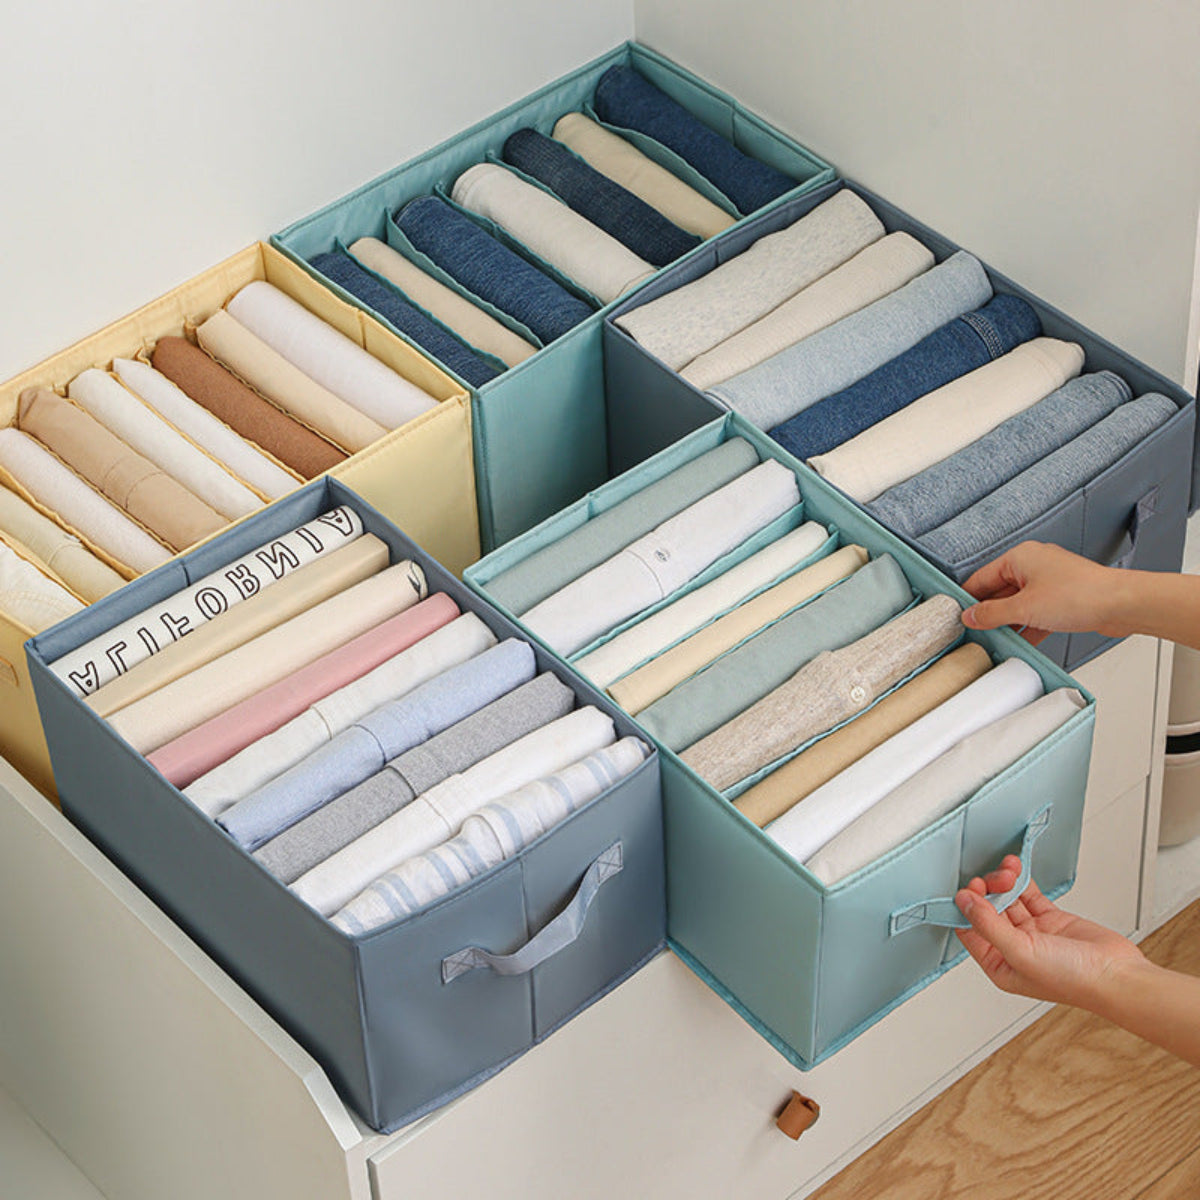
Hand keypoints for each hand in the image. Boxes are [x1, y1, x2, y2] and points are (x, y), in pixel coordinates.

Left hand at [954, 856, 1144, 1009]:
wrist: (1117, 974)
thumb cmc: (1074, 979)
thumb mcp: (1020, 952)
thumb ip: (988, 925)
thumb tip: (963, 902)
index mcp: (1000, 965)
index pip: (969, 931)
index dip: (966, 908)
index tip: (969, 888)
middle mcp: (1013, 949)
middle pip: (987, 911)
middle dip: (988, 890)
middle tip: (996, 878)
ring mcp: (1033, 933)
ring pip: (1007, 900)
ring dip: (1004, 882)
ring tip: (1009, 869)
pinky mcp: (1050, 919)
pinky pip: (1028, 895)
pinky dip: (1021, 881)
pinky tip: (1017, 869)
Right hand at [959, 541, 1123, 644]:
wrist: (1122, 604)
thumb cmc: (1080, 595)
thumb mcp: (1024, 608)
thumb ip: (992, 614)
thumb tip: (970, 616)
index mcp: (1020, 558)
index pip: (982, 578)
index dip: (967, 598)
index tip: (956, 615)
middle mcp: (1034, 566)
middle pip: (999, 591)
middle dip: (988, 613)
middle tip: (974, 631)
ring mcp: (1049, 582)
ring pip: (1018, 604)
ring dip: (1008, 622)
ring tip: (995, 640)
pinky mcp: (1063, 599)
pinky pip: (1036, 613)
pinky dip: (1027, 627)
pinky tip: (1021, 643)